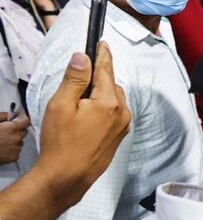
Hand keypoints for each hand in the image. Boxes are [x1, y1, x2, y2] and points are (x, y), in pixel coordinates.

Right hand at [0, 111, 29, 164]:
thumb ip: (4, 116)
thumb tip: (15, 113)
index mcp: (12, 128)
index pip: (27, 121)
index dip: (24, 120)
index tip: (21, 120)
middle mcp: (17, 138)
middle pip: (24, 132)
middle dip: (17, 130)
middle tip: (6, 132)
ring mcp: (16, 149)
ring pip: (20, 142)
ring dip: (14, 141)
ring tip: (2, 142)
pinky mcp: (14, 157)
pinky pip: (16, 151)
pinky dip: (11, 150)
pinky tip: (2, 149)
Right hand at [37, 42, 129, 191]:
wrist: (67, 177)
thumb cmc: (62, 144)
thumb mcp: (61, 105)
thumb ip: (74, 78)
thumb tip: (83, 57)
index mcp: (109, 102)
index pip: (107, 70)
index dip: (102, 54)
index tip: (102, 42)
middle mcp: (122, 113)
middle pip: (111, 84)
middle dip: (96, 79)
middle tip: (76, 83)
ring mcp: (123, 126)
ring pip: (113, 99)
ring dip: (100, 95)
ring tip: (77, 106)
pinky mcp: (119, 136)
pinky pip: (114, 113)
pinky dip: (103, 108)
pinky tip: (85, 118)